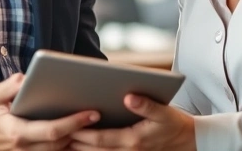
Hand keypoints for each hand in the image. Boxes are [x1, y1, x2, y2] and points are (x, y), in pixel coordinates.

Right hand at [0, 73, 100, 150]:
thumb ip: (7, 87)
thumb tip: (25, 78)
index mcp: (17, 132)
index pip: (51, 130)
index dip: (73, 123)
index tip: (90, 113)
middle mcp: (25, 149)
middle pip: (61, 143)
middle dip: (82, 130)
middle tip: (100, 115)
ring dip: (78, 140)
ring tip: (96, 123)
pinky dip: (69, 146)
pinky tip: (82, 134)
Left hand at [69, 94, 194, 150]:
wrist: (187, 141)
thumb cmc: (174, 124)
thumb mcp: (165, 112)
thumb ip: (146, 105)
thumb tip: (128, 97)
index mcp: (134, 140)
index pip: (102, 139)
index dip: (84, 133)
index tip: (68, 127)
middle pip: (94, 150)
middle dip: (75, 142)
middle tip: (55, 134)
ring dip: (79, 149)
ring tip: (61, 139)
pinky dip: (91, 150)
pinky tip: (78, 143)